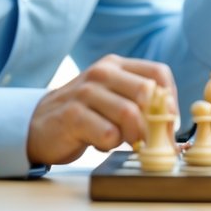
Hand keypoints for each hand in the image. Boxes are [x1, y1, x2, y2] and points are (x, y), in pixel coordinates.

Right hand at [27, 54, 176, 165]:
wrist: (37, 125)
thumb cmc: (86, 115)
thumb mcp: (113, 99)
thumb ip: (140, 104)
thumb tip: (173, 127)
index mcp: (116, 65)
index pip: (158, 73)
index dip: (170, 100)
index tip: (168, 122)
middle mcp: (102, 73)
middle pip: (147, 92)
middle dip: (155, 122)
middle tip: (150, 140)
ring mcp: (85, 92)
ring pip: (129, 114)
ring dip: (132, 135)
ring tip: (121, 141)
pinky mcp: (72, 115)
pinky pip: (108, 134)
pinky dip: (110, 145)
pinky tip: (98, 143)